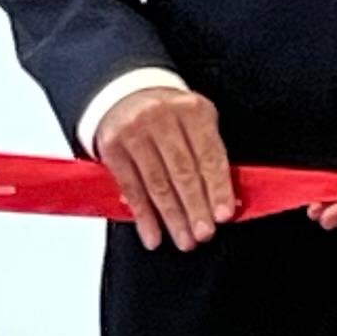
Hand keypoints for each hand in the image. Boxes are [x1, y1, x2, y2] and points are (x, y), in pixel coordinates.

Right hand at [99, 84, 238, 252]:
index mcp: (193, 111)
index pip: (209, 155)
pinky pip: (131, 188)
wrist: (126, 95)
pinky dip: (143, 216)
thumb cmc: (171, 116)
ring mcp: (134, 133)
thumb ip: (209, 154)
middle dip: (195, 208)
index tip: (224, 214)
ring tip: (184, 240)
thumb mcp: (196, 121)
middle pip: (183, 171)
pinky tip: (153, 235)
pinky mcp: (112, 148)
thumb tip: (223, 200)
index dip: (217, 188)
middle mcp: (163, 119)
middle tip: (204, 234)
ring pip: (157, 183)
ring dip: (172, 217)